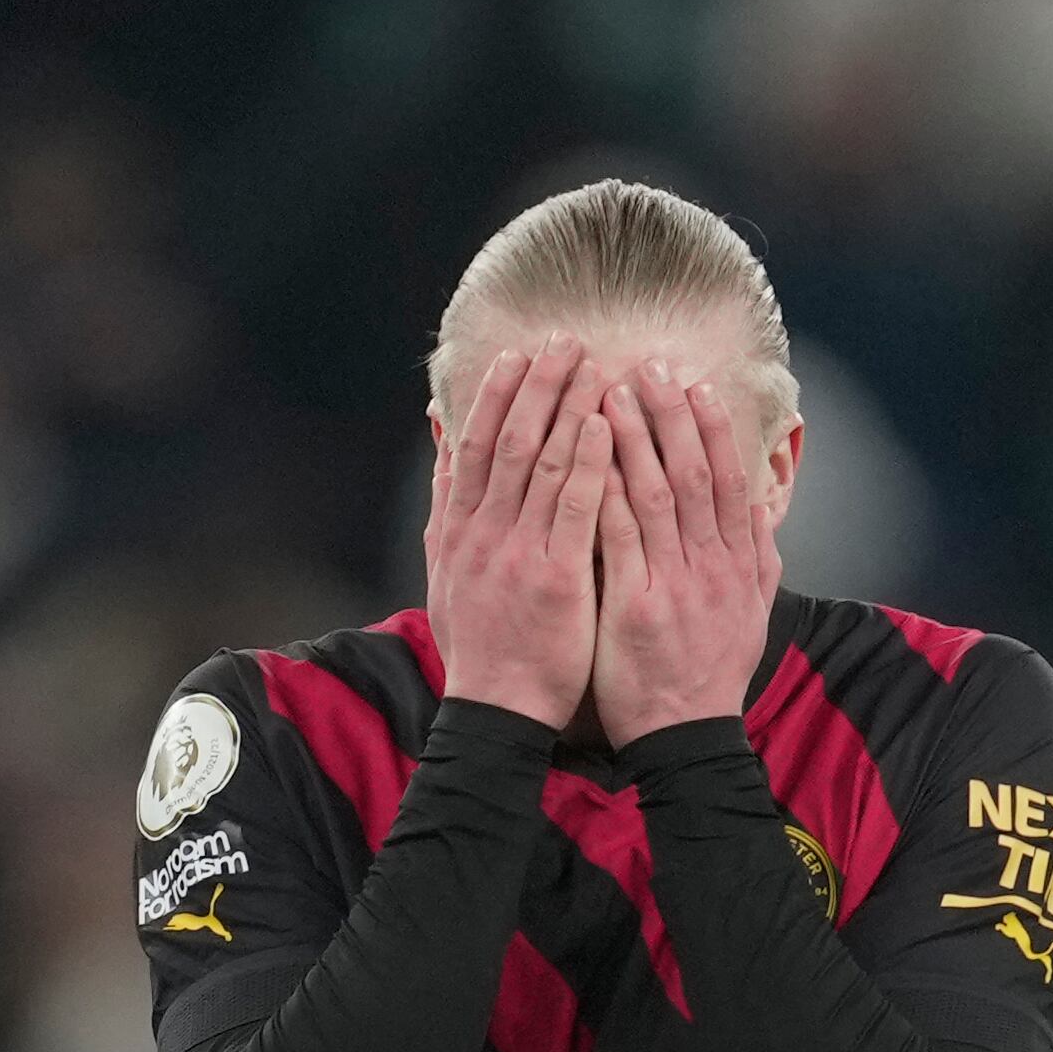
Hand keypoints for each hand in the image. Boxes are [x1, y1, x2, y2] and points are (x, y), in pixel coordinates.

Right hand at [426, 337, 611, 728]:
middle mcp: (484, 533)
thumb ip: (447, 511)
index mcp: (459, 531)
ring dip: (569, 408)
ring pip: (542, 463)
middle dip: (538, 386)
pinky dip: (588, 462)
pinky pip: (574, 508)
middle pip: (509, 440)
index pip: (475, 445)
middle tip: (565, 340)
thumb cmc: (481, 646)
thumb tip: (444, 453)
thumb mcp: (446, 574)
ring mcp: (518, 553)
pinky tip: (608, 428)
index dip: (498, 395)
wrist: (497, 710)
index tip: (519, 355)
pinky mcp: (556, 577)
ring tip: (595, 366)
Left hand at [592, 362, 781, 748]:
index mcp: (738, 565)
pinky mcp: (635, 607)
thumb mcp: (752, 615)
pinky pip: (619, 539)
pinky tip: (584, 458)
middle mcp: (711, 568)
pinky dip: (604, 493)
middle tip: (652, 365)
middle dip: (672, 416)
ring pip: (655, 496)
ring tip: (610, 392)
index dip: (713, 429)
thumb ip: (760, 558)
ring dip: (633, 440)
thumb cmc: (710, 676)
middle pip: (694, 475)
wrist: (686, 738)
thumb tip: (763, 507)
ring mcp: (674, 585)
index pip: (728, 481)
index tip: (697, 385)